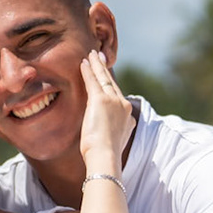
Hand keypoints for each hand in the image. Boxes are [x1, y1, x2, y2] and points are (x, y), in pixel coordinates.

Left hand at [78, 50, 133, 168]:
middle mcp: (124, 106)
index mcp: (128, 118)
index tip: (106, 77)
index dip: (111, 86)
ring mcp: (114, 102)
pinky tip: (84, 62)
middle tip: (99, 57)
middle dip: (104, 70)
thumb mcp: (112, 142)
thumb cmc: (104, 157)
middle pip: (112, 83)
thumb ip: (112, 133)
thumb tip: (107, 134)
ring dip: (97, 65)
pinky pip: (93, 81)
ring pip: (104, 79)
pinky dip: (88, 71)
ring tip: (91, 54)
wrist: (105, 157)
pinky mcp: (101, 100)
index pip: (118, 97)